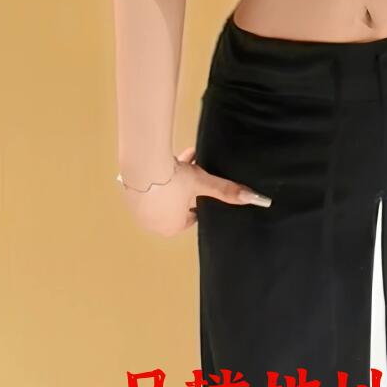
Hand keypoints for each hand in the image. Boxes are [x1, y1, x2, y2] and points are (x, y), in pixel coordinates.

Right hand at [119, 145, 272, 238]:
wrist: (143, 165)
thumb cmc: (174, 179)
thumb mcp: (204, 183)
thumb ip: (227, 191)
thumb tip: (255, 199)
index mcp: (173, 227)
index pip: (192, 215)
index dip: (198, 198)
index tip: (201, 184)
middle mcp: (154, 224)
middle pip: (178, 203)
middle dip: (187, 187)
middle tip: (192, 169)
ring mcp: (140, 211)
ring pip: (164, 193)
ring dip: (174, 178)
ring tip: (182, 159)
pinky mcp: (131, 195)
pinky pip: (150, 186)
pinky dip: (158, 176)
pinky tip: (166, 160)